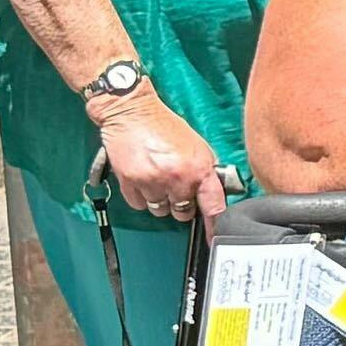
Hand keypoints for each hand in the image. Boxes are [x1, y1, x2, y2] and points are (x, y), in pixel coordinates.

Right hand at [92, 91, 230, 222]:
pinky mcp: (130, 182)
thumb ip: (204, 170)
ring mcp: (152, 181)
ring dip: (160, 201)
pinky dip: (141, 196)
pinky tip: (142, 179)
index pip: (213, 205)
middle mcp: (177, 178)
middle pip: (183, 213)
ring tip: (157, 179)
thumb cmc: (163, 125)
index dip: (214, 223)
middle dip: (181, 203)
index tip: (215, 235)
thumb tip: (212, 194)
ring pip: (160, 210)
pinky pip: (139, 204)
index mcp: (198, 167)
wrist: (131, 110)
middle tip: (175, 186)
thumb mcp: (196, 144)